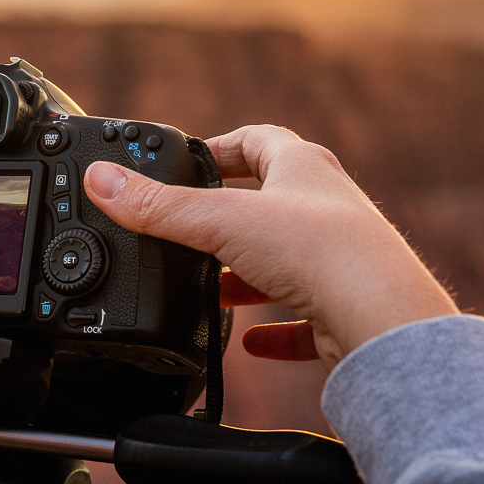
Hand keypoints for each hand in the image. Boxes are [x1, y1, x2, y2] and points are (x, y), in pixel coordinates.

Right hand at [83, 125, 456, 370]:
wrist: (382, 321)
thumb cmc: (321, 252)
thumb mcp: (220, 220)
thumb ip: (157, 206)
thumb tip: (101, 180)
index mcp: (304, 169)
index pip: (258, 140)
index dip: (220, 148)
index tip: (188, 162)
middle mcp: (329, 208)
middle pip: (269, 203)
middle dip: (226, 219)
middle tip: (189, 232)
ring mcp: (340, 260)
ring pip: (285, 262)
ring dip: (246, 275)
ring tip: (210, 292)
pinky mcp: (346, 310)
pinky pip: (303, 317)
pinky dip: (273, 329)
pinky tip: (249, 343)